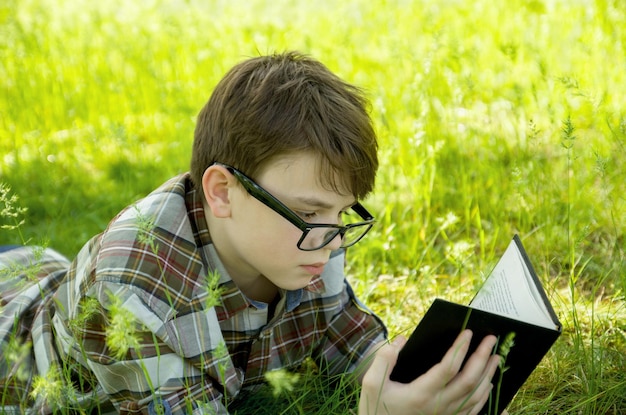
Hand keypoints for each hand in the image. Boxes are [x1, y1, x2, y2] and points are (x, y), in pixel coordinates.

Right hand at [359, 329, 501, 414]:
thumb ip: (384, 359)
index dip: (460, 349)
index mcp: (421, 394)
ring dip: (488, 375)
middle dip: (482, 358)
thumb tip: (401, 340)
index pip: (448, 368)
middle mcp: (438, 406)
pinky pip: (473, 409)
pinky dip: (484, 394)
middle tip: (491, 340)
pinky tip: (488, 382)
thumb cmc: (376, 409)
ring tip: (495, 357)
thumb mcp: (372, 384)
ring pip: (475, 396)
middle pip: (468, 381)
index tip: (468, 332)